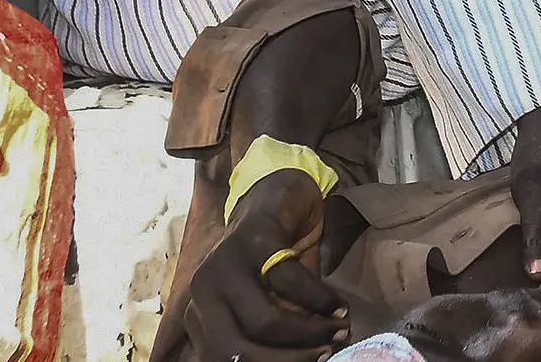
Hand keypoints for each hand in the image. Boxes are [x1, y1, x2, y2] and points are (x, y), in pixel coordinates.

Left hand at [182, 169, 348, 361]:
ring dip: (309, 332)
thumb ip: (280, 327)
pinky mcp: (253, 239)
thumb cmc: (271, 258)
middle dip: (287, 359)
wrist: (274, 195)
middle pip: (236, 348)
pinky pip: (290, 282)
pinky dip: (321, 299)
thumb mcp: (269, 299)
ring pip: (264, 320)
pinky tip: (339, 305)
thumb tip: (318, 357)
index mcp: (201, 312)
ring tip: (339, 330)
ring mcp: (224, 264)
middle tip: (326, 354)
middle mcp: (203, 291)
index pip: (223, 358)